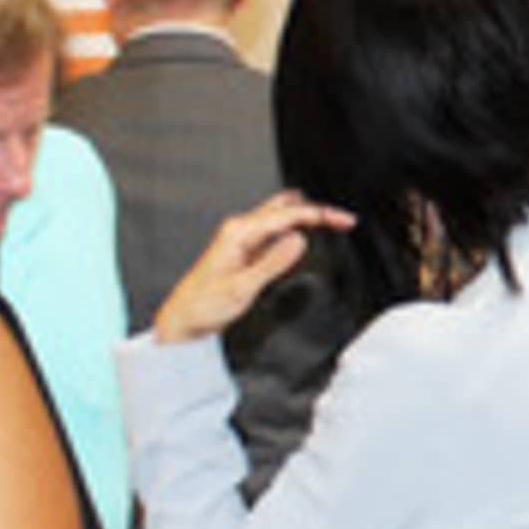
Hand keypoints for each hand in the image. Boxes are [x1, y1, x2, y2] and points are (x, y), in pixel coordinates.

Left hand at [153, 191, 356, 343]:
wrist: (184, 319)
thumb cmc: (205, 305)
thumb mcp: (242, 287)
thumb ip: (272, 262)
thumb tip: (299, 240)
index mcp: (238, 232)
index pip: (287, 214)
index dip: (319, 215)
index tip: (343, 220)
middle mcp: (240, 229)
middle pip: (286, 208)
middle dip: (316, 211)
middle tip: (343, 220)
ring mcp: (242, 238)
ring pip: (280, 216)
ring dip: (306, 217)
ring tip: (332, 223)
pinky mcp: (245, 249)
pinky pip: (274, 231)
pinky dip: (294, 229)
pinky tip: (306, 234)